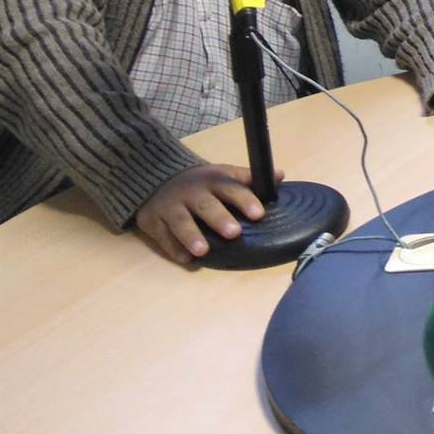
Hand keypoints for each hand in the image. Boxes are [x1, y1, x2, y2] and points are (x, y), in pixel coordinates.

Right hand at [134, 163, 280, 264]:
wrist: (157, 177)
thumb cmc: (202, 182)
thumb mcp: (223, 174)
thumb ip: (249, 178)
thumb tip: (280, 176)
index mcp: (213, 181)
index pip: (231, 188)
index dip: (245, 200)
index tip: (258, 214)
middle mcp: (192, 193)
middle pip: (206, 205)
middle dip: (219, 219)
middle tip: (234, 233)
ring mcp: (170, 207)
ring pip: (181, 221)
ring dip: (191, 236)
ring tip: (203, 251)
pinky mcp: (152, 221)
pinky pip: (163, 236)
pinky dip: (174, 249)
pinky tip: (186, 259)